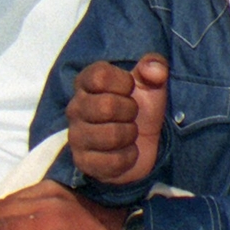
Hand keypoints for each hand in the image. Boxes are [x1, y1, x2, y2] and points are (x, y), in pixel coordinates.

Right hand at [67, 57, 168, 184]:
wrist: (143, 141)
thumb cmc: (141, 105)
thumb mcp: (151, 81)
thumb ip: (155, 66)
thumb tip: (155, 70)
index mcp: (86, 82)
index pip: (99, 76)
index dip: (123, 83)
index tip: (129, 89)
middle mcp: (75, 108)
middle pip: (106, 106)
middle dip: (130, 111)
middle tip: (131, 114)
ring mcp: (76, 137)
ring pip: (111, 136)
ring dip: (130, 134)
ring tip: (128, 131)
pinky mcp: (84, 163)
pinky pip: (114, 161)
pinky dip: (129, 156)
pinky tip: (126, 150)